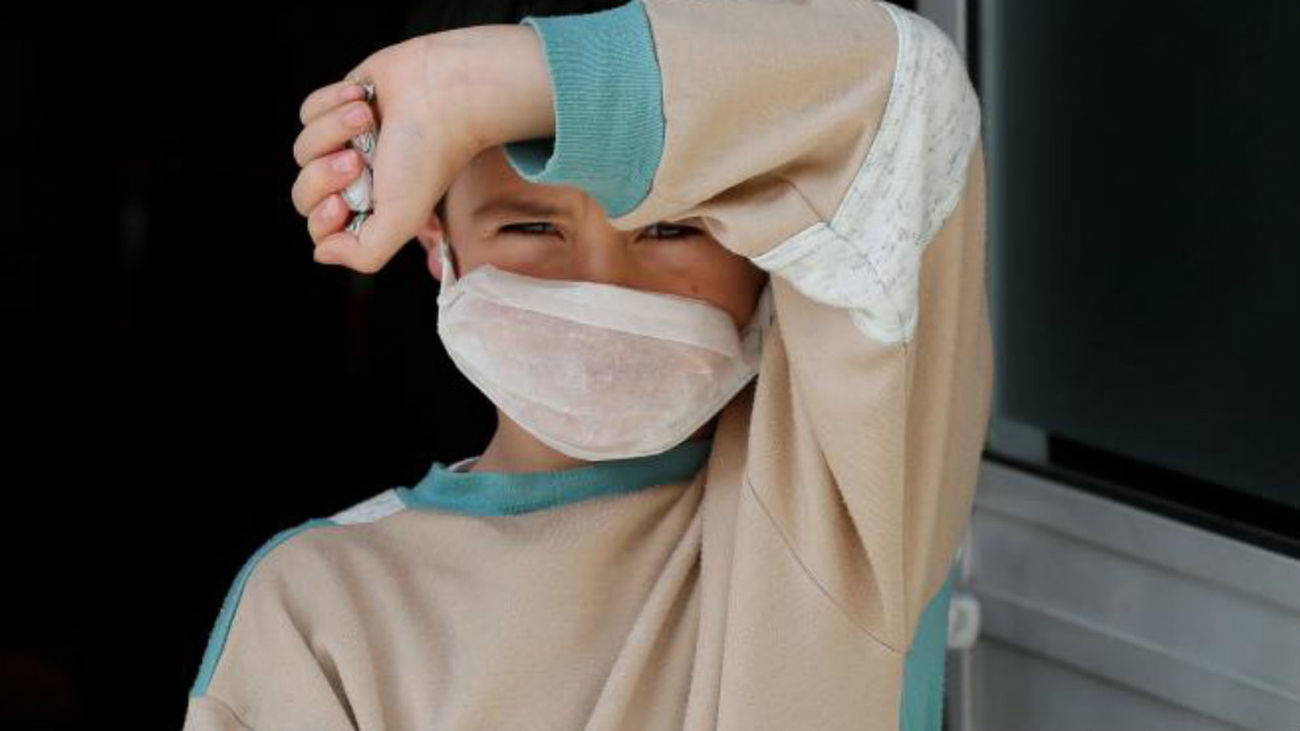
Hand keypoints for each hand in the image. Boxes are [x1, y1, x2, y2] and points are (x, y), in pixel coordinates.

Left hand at [291, 26, 554, 273]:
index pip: (321, 227)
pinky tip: (364, 97)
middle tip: (357, 160)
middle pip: (304, 191)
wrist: (441, 92)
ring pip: (304, 149)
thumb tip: (322, 253)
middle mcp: (357, 179)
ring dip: (334, 130)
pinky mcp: (339, 105)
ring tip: (368, 117)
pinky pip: (309, 112)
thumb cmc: (427, 155)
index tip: (343, 201)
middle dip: (324, 174)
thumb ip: (364, 253)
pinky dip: (332, 103)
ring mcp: (345, 142)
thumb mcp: (401, 220)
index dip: (324, 216)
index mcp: (371, 209)